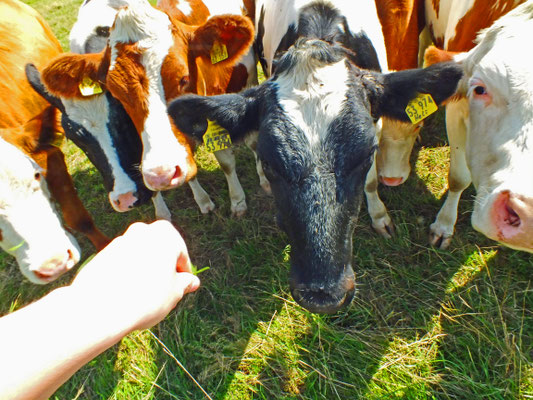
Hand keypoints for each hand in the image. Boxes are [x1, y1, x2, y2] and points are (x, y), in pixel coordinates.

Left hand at [70, 220, 199, 331]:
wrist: (100, 308)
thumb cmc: (146, 297)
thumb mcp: (175, 292)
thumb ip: (185, 283)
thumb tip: (191, 281)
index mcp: (166, 233)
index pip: (181, 256)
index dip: (183, 275)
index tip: (181, 290)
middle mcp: (142, 231)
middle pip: (160, 252)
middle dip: (163, 270)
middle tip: (164, 294)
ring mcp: (121, 241)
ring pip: (141, 257)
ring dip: (145, 273)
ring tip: (143, 297)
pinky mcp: (103, 254)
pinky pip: (123, 264)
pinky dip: (127, 276)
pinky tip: (126, 295)